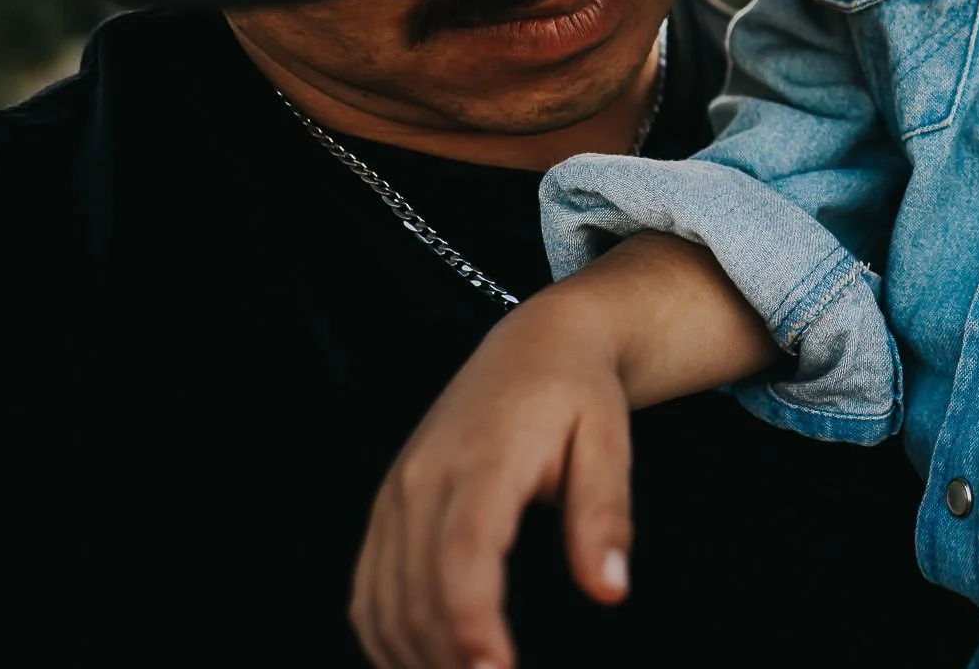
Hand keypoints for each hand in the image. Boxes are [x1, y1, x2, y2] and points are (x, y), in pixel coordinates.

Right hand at [349, 231, 776, 668]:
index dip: (471, 623)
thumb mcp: (610, 439)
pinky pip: (368, 590)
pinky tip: (421, 663)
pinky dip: (386, 638)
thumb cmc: (578, 392)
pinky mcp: (387, 508)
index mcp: (482, 458)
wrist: (534, 342)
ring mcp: (396, 494)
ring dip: (415, 657)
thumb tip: (609, 588)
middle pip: (417, 591)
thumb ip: (605, 513)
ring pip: (383, 600)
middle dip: (446, 659)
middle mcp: (423, 478)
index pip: (463, 554)